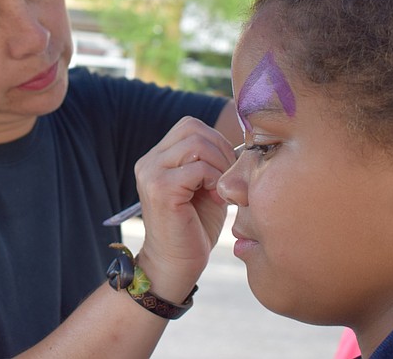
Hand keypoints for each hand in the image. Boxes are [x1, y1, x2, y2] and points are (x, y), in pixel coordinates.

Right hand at [133, 116, 235, 301]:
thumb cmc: (194, 228)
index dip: (216, 142)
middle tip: (227, 181)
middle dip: (221, 151)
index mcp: (156, 158)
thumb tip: (243, 138)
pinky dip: (215, 180)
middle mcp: (148, 161)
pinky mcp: (160, 189)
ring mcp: (151, 173)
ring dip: (219, 165)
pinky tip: (216, 200)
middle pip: (193, 129)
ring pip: (197, 143)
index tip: (226, 171)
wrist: (175, 265)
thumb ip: (211, 160)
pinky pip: (198, 168)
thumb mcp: (204, 186)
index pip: (190, 126)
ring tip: (220, 190)